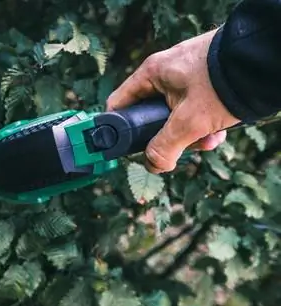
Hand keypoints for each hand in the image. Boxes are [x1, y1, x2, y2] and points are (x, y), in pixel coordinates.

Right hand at [106, 29, 240, 173]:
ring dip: (191, 134)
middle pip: (151, 115)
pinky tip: (219, 131)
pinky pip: (195, 108)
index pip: (120, 104)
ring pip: (176, 115)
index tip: (131, 148)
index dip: (121, 129)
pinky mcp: (204, 79)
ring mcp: (185, 75)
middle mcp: (165, 72)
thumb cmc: (222, 83)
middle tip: (183, 147)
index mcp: (151, 74)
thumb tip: (154, 166)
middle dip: (170, 137)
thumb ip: (165, 147)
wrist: (263, 61)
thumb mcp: (189, 122)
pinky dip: (205, 123)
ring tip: (209, 140)